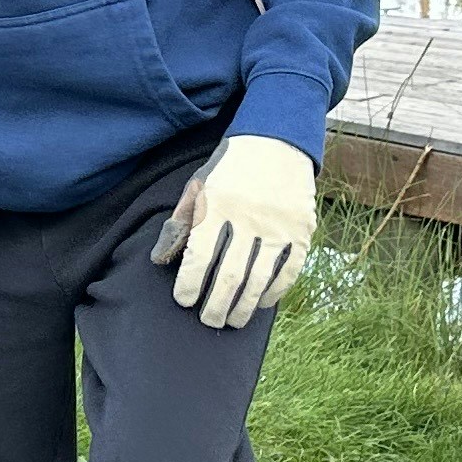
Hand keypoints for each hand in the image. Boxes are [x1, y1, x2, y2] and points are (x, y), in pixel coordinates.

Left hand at [154, 133, 317, 330]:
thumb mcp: (198, 186)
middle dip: (216, 305)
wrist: (276, 140)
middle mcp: (249, 218)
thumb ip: (180, 223)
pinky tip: (262, 302)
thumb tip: (159, 260)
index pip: (200, 256)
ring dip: (244, 306)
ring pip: (260, 279)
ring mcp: (279, 226)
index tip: (183, 300)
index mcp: (218, 205)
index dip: (189, 283)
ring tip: (232, 321)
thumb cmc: (228, 169)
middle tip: (207, 320)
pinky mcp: (302, 230)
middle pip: (230, 275)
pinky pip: (289, 270)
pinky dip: (275, 291)